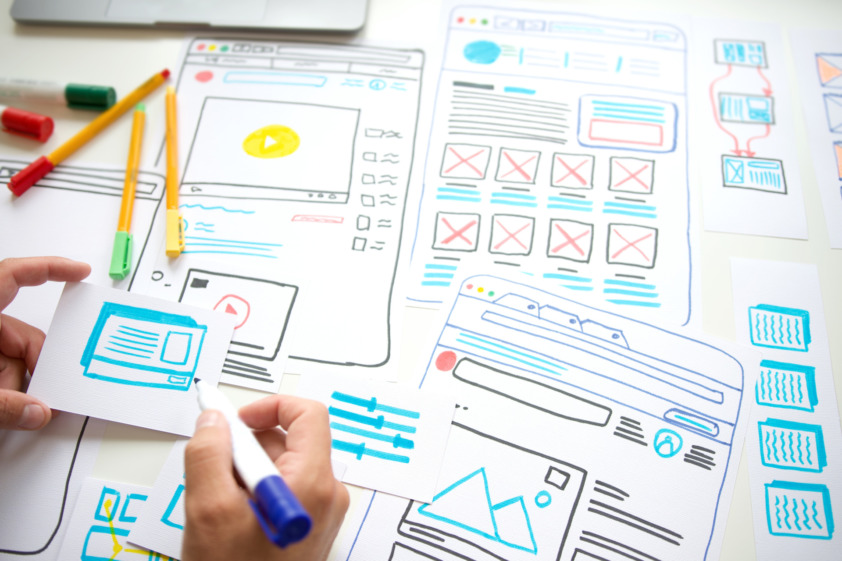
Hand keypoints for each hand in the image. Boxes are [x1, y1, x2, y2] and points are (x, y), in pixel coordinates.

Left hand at [0, 256, 90, 429]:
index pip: (15, 274)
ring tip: (16, 409)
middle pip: (22, 335)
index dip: (49, 268)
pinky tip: (9, 408)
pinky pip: (1, 370)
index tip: (80, 271)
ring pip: (12, 357)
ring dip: (17, 384)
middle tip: (44, 396)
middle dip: (36, 368)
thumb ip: (4, 405)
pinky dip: (7, 389)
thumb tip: (38, 413)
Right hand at [182, 395, 349, 560]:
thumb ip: (209, 455)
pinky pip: (284, 488)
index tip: (236, 420)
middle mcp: (326, 494)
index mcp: (314, 483)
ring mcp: (320, 512)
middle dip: (249, 445)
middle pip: (292, 440)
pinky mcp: (309, 525)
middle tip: (216, 466)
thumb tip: (214, 421)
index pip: (308, 415)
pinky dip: (254, 489)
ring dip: (247, 470)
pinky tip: (231, 516)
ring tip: (221, 501)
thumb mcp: (209, 510)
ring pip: (283, 465)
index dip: (270, 407)